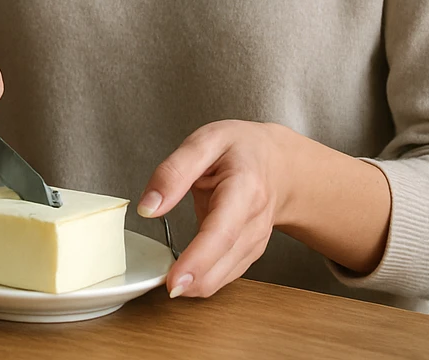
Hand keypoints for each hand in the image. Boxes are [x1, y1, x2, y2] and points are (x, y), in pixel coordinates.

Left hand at [137, 120, 294, 299]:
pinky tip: (185, 276)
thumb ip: (174, 172)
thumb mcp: (205, 141)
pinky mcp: (250, 253)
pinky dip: (204, 279)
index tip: (174, 281)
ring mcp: (256, 241)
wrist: (280, 164)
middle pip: (224, 261)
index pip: (221, 232)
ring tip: (170, 279)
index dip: (197, 260)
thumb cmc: (241, 149)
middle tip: (165, 287)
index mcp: (244, 189)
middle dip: (194, 281)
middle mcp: (254, 221)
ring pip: (225, 275)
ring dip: (197, 284)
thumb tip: (148, 207)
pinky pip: (226, 274)